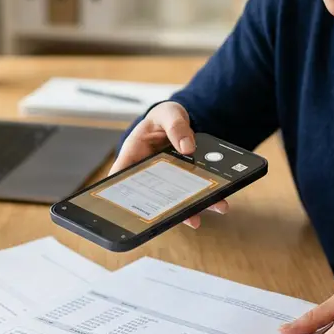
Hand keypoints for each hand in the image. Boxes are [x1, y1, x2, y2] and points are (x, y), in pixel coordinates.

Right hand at [109, 101, 227, 228]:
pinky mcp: (181, 181)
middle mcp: (147, 171)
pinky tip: (215, 203)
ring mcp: (164, 179)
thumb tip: (187, 147)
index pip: (119, 175)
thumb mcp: (169, 114)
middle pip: (147, 194)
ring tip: (197, 219)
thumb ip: (176, 127)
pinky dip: (202, 200)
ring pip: (171, 199)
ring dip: (186, 210)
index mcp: (134, 153)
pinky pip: (190, 194)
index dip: (118, 193)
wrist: (180, 120)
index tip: (125, 206)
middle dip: (160, 209)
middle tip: (171, 217)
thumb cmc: (165, 117)